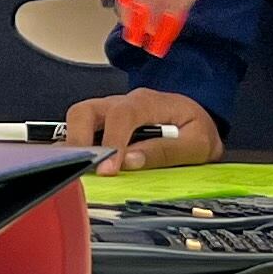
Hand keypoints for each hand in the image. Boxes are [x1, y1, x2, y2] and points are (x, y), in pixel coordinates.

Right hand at [63, 91, 220, 170]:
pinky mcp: (103, 124)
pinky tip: (77, 168)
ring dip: (73, 146)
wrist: (199, 119)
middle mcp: (123, 102)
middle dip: (77, 140)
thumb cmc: (197, 130)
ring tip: (79, 171)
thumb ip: (165, 151)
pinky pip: (81, 132)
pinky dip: (74, 149)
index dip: (111, 142)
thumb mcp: (197, 144)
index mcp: (149, 103)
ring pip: (78, 119)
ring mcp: (109, 111)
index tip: (107, 170)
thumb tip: (129, 161)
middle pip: (85, 111)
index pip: (122, 116)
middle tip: (83, 170)